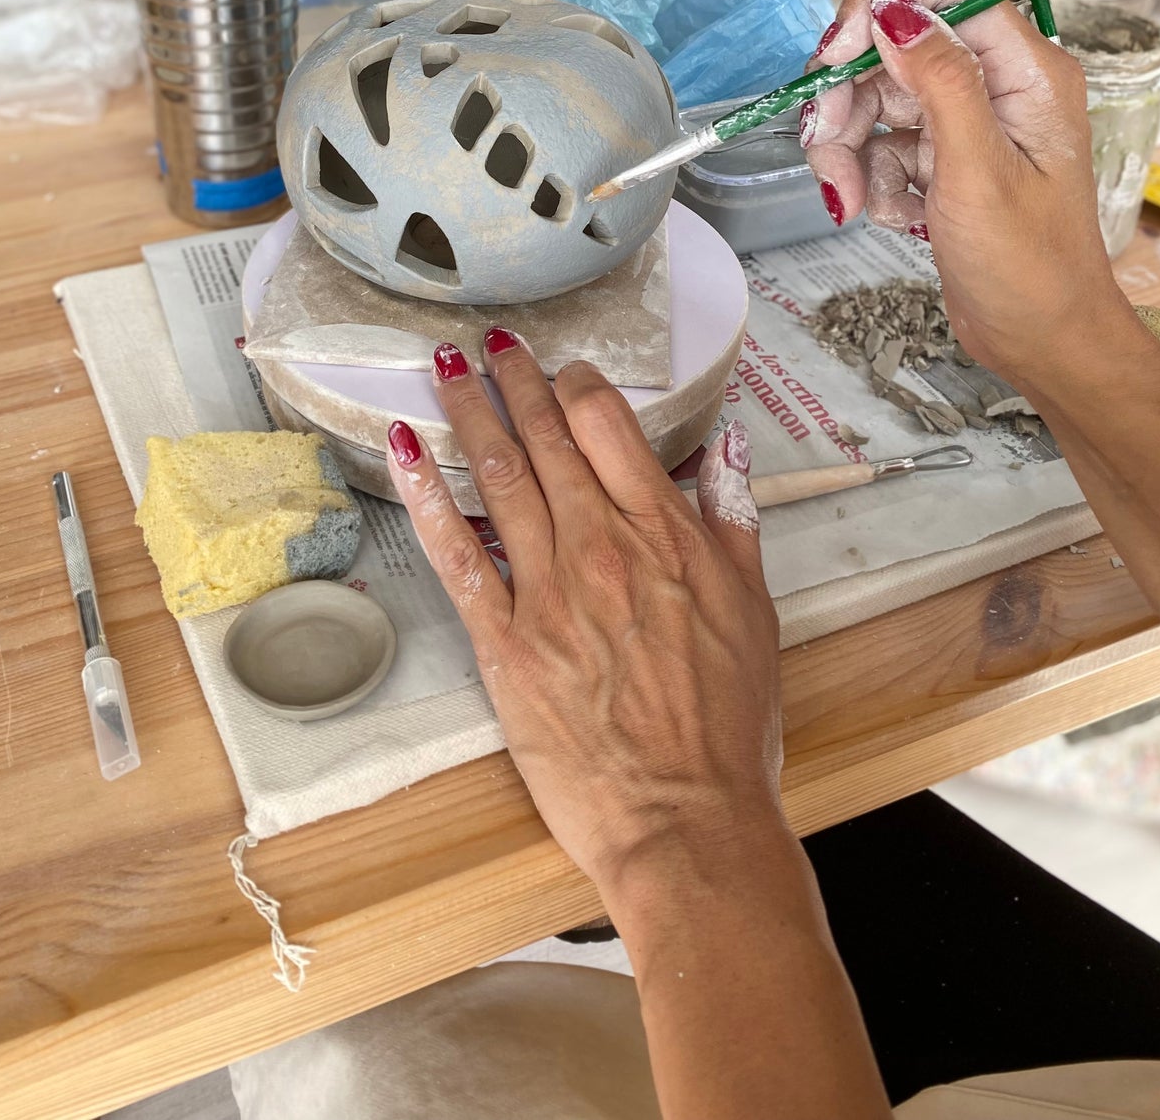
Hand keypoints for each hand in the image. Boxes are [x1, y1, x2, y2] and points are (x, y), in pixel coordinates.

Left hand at [386, 340, 781, 893]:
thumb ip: (733, 518)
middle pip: (546, 436)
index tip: (563, 371)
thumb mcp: (754, 608)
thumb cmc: (727, 724)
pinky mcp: (504, 642)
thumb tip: (726, 450)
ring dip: (469, 412)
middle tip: (490, 343)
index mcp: (665, 533)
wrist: (686, 817)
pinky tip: (405, 450)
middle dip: (515, 379)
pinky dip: (429, 496)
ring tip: (447, 366)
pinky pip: (456, 555)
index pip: (607, 423)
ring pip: (500, 475)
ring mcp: (547, 591)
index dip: (578, 384)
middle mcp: (602, 546)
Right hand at [800, 0, 1126, 391]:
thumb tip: (894, 9)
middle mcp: (995, 82)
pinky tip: (893, 216)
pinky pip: (880, 143)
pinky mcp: (942, 155)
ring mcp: (966, 120)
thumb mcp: (979, 171)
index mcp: (1025, 69)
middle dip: (848, 98)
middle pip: (893, 48)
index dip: (878, 9)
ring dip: (849, 149)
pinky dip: (870, 178)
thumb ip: (940, 81)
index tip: (832, 56)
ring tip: (854, 201)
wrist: (1041, 340)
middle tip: (825, 147)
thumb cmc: (1030, 267)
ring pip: (876, 99)